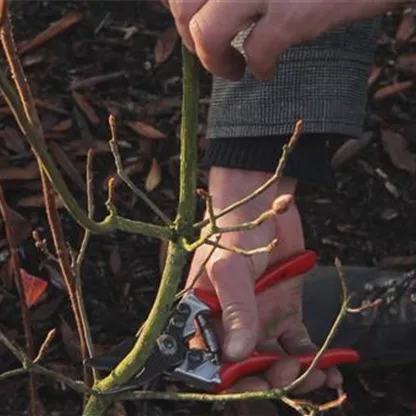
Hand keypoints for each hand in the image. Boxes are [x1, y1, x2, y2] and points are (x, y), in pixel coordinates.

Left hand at [165, 0, 401, 80]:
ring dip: (214, 63)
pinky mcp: (293, 12)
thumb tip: (192, 5)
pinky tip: (268, 73)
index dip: (178, 6)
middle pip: (183, 7)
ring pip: (205, 33)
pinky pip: (256, 54)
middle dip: (190, 40)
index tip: (192, 18)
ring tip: (233, 70)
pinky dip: (260, 70)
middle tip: (214, 51)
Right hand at [187, 167, 341, 394]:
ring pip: (276, 362)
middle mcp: (231, 324)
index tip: (255, 387)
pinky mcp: (285, 313)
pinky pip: (299, 344)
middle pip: (249, 369)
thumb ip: (236, 309)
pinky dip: (314, 358)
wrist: (262, 205)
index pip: (214, 362)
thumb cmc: (232, 231)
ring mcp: (260, 320)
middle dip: (270, 379)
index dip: (233, 381)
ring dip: (297, 375)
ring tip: (319, 378)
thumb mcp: (228, 268)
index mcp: (207, 317)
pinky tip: (330, 368)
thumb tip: (237, 355)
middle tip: (292, 374)